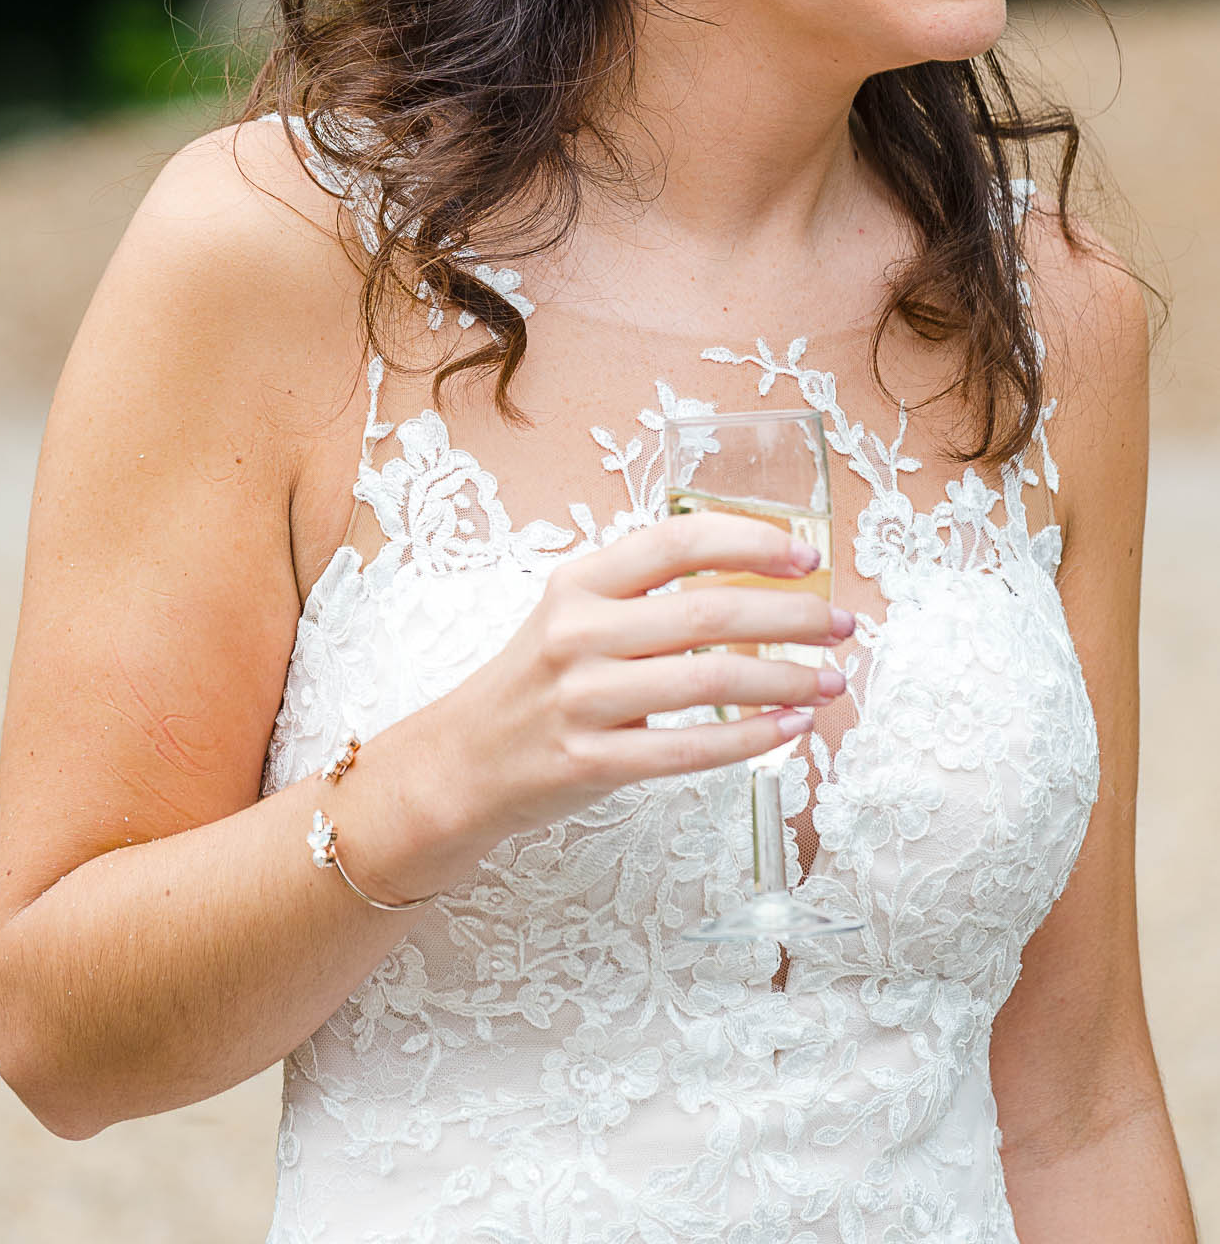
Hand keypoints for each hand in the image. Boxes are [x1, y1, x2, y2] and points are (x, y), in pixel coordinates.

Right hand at [443, 511, 852, 838]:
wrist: (462, 763)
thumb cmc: (536, 683)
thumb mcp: (574, 615)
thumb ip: (645, 594)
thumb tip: (756, 580)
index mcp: (579, 582)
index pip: (678, 541)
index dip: (751, 542)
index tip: (807, 558)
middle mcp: (579, 632)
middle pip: (709, 611)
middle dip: (793, 616)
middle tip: (841, 624)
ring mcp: (584, 698)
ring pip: (711, 679)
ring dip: (787, 678)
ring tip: (829, 680)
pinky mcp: (593, 761)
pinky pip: (693, 748)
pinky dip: (754, 737)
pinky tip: (791, 728)